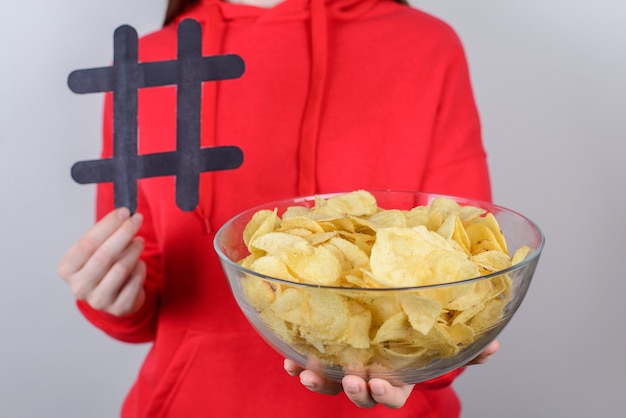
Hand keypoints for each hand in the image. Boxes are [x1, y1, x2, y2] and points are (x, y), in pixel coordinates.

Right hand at [58, 207, 145, 315]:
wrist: (113, 297)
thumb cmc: (103, 266)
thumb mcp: (96, 250)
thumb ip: (105, 234)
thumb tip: (124, 213)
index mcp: (67, 268)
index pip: (87, 242)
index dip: (108, 225)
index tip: (124, 211)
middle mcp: (79, 287)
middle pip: (104, 255)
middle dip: (123, 233)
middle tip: (137, 220)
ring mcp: (98, 300)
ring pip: (121, 268)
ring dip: (134, 250)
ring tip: (140, 241)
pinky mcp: (118, 308)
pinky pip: (135, 282)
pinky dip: (140, 269)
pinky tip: (139, 263)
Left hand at [283, 339, 499, 408]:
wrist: (386, 309)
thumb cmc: (416, 326)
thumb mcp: (442, 333)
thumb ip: (465, 342)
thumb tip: (491, 345)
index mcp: (397, 372)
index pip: (394, 393)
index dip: (386, 394)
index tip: (380, 384)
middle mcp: (369, 372)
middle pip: (361, 394)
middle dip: (356, 392)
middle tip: (354, 381)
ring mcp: (346, 363)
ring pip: (331, 383)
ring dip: (320, 382)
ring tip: (307, 372)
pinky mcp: (325, 350)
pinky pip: (310, 363)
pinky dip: (297, 364)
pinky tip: (288, 359)